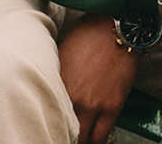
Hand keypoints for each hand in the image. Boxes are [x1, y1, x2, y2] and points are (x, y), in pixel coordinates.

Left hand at [59, 14, 140, 143]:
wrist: (114, 28)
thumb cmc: (87, 36)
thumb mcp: (60, 56)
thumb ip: (55, 79)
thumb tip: (50, 92)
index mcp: (56, 85)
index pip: (46, 115)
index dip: (47, 124)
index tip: (47, 127)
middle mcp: (72, 99)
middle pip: (63, 131)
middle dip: (63, 136)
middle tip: (63, 136)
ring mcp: (93, 105)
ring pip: (83, 138)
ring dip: (80, 140)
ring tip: (79, 139)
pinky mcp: (112, 106)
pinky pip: (101, 135)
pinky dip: (96, 141)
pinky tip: (93, 140)